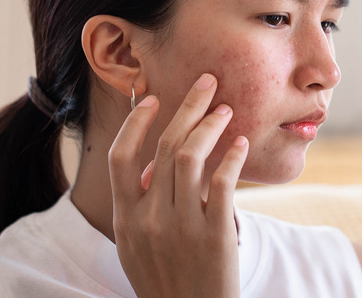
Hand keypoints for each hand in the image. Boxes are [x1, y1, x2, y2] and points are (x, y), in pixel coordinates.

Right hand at [108, 73, 247, 297]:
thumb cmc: (164, 280)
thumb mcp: (137, 246)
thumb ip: (140, 205)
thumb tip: (153, 163)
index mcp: (125, 218)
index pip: (120, 157)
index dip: (136, 122)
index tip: (152, 97)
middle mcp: (149, 218)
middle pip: (166, 147)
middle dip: (188, 107)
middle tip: (207, 83)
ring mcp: (181, 226)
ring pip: (192, 157)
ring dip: (210, 125)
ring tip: (226, 110)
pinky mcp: (213, 235)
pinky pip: (222, 183)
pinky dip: (232, 157)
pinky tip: (241, 144)